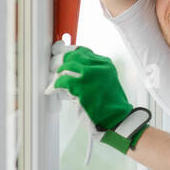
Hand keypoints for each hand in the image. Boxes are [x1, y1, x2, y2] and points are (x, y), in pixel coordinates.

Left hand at [46, 39, 99, 164]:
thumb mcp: (106, 80)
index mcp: (105, 64)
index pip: (83, 52)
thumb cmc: (110, 102)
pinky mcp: (81, 88)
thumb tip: (71, 67)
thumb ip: (92, 71)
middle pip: (73, 56)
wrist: (116, 117)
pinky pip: (62, 81)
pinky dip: (55, 85)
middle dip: (62, 62)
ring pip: (66, 67)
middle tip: (56, 69)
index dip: (70, 54)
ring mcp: (90, 77)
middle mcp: (98, 68)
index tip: (64, 58)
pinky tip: (53, 89)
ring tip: (56, 81)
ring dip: (58, 74)